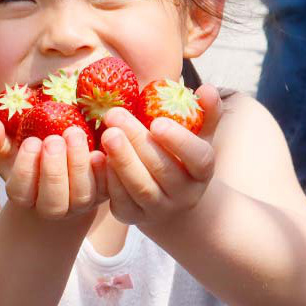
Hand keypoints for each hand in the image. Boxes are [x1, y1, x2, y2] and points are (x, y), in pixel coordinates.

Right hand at [0, 113, 107, 219]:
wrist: (65, 168)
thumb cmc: (32, 156)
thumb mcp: (10, 148)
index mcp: (26, 197)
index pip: (21, 192)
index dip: (26, 169)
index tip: (31, 141)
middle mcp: (54, 207)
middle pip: (53, 202)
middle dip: (53, 171)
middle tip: (53, 139)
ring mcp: (81, 203)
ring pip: (82, 195)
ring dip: (78, 165)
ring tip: (74, 133)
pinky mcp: (105, 193)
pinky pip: (108, 187)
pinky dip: (104, 169)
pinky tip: (99, 148)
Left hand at [100, 84, 222, 225]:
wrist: (169, 202)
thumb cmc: (181, 158)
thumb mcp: (197, 137)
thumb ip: (204, 113)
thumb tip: (207, 88)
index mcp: (202, 172)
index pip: (199, 159)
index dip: (180, 142)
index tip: (157, 122)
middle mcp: (184, 195)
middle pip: (162, 169)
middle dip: (137, 140)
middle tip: (114, 114)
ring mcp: (158, 209)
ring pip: (140, 187)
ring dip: (122, 159)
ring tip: (107, 133)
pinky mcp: (132, 217)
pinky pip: (120, 200)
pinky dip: (109, 179)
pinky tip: (99, 156)